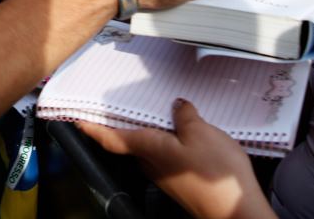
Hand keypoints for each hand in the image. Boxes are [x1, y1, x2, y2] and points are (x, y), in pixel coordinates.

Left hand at [79, 100, 273, 218]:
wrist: (235, 210)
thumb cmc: (214, 176)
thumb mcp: (201, 133)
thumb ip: (185, 116)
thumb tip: (178, 106)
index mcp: (149, 149)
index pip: (111, 138)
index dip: (93, 128)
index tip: (78, 120)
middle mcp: (152, 164)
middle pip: (129, 142)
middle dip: (123, 124)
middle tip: (117, 105)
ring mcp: (166, 175)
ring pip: (149, 149)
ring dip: (148, 131)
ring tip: (155, 111)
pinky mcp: (181, 180)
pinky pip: (167, 156)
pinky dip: (167, 141)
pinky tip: (182, 133)